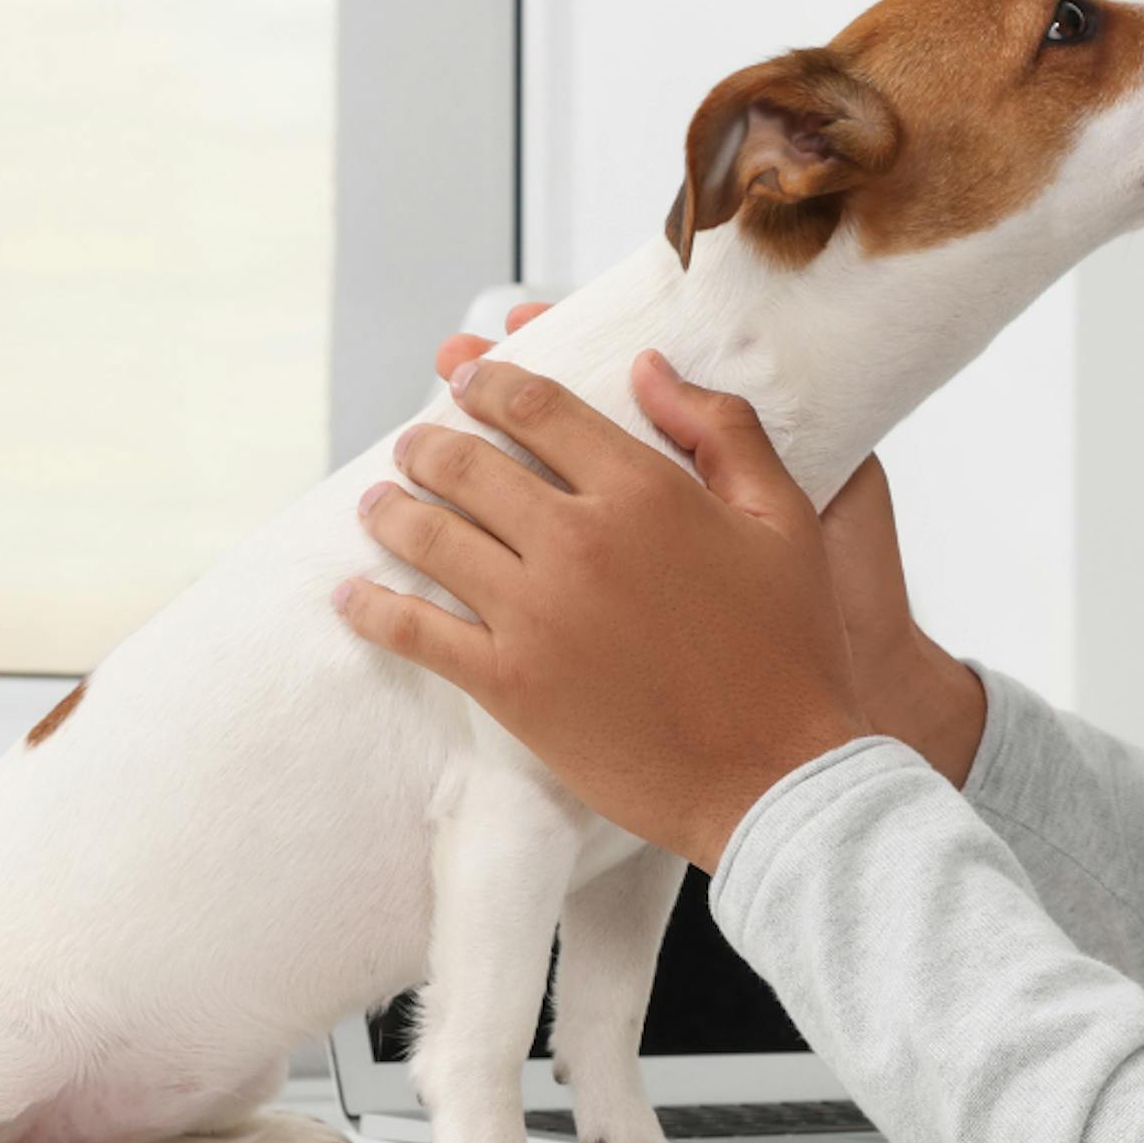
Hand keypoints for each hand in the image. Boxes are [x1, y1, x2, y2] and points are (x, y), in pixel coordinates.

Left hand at [338, 350, 870, 866]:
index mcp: (646, 491)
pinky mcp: (511, 683)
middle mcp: (580, 541)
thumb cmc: (792, 650)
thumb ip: (723, 430)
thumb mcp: (786, 521)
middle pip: (470, 465)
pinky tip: (351, 596)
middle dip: (428, 444)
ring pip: (430, 538)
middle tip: (414, 444)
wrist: (777, 777)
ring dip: (391, 511)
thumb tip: (649, 366)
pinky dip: (373, 609)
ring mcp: (537, 613)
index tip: (466, 378)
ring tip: (377, 504)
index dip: (490, 382)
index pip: (538, 408)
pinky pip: (417, 632)